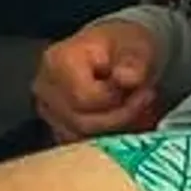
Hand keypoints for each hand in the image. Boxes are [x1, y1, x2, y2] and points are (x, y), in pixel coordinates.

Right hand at [34, 19, 162, 140]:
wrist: (114, 50)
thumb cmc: (122, 46)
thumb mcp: (135, 46)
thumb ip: (132, 62)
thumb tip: (126, 78)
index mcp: (58, 61)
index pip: (85, 98)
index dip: (118, 101)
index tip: (145, 92)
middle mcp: (45, 87)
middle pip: (82, 122)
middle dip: (121, 117)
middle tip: (146, 104)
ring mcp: (46, 108)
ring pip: (82, 137)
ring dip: (116, 130)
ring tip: (137, 111)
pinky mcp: (55, 125)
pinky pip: (80, 144)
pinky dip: (106, 138)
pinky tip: (124, 122)